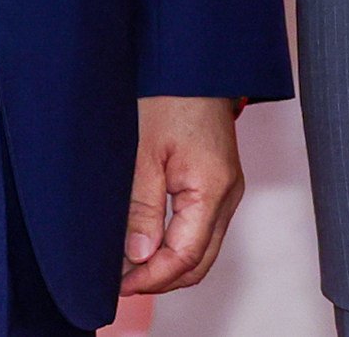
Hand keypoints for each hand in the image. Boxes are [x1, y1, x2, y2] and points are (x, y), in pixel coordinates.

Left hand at [122, 96, 246, 294]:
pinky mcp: (219, 183)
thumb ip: (142, 208)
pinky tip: (148, 242)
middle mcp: (228, 195)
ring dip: (168, 263)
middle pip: (199, 261)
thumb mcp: (143, 152)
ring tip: (129, 266)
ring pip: (202, 249)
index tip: (120, 286)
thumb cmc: (169, 95)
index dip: (152, 278)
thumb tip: (139, 256)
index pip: (185, 257)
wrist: (194, 62)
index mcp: (212, 189)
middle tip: (122, 283)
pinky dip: (176, 243)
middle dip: (161, 279)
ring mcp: (228, 190)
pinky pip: (202, 229)